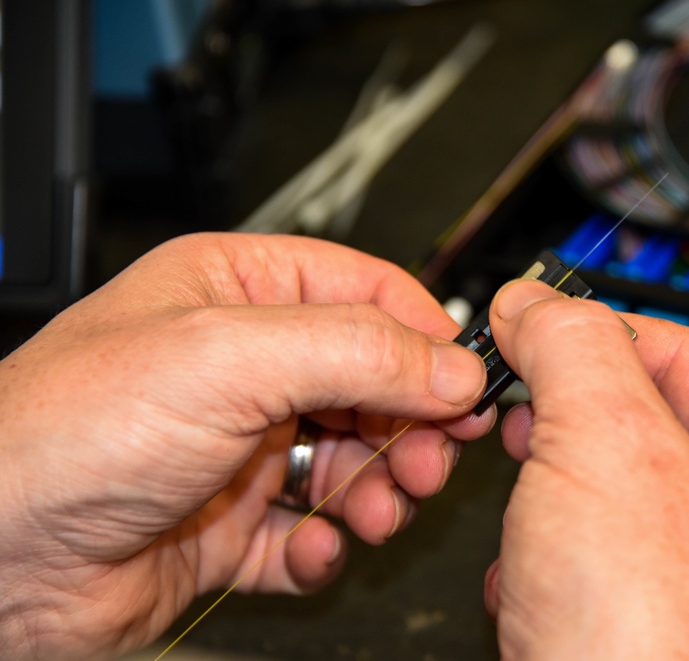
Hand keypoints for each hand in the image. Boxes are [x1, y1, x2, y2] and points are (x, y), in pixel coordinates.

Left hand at [0, 233, 492, 658]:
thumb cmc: (67, 433)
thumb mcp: (229, 358)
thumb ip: (356, 351)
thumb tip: (450, 366)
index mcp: (239, 292)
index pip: (366, 294)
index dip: (425, 337)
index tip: (469, 384)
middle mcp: (244, 365)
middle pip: (372, 382)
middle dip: (409, 425)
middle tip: (429, 460)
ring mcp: (239, 447)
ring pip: (351, 460)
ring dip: (377, 489)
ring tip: (375, 511)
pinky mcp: (231, 523)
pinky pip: (309, 531)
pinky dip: (322, 546)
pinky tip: (307, 549)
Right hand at [483, 280, 688, 659]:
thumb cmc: (641, 631)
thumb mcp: (606, 438)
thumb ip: (572, 345)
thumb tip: (534, 301)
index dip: (610, 327)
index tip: (544, 318)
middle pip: (644, 424)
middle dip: (568, 409)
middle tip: (522, 396)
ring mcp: (685, 591)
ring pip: (599, 491)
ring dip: (543, 483)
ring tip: (516, 487)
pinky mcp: (624, 630)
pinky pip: (576, 557)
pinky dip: (536, 552)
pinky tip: (518, 573)